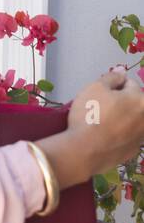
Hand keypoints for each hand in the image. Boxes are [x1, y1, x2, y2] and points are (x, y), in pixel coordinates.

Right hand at [39, 67, 143, 186]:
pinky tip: (104, 135)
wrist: (85, 150)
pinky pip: (127, 135)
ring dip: (121, 117)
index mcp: (141, 100)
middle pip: (133, 102)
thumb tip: (121, 71)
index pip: (129, 83)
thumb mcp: (95, 88)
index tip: (99, 91)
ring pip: (131, 120)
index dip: (113, 84)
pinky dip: (119, 133)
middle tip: (99, 106)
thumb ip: (111, 77)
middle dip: (120, 101)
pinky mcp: (134, 150)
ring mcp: (142, 136)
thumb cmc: (90, 114)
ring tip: (101, 122)